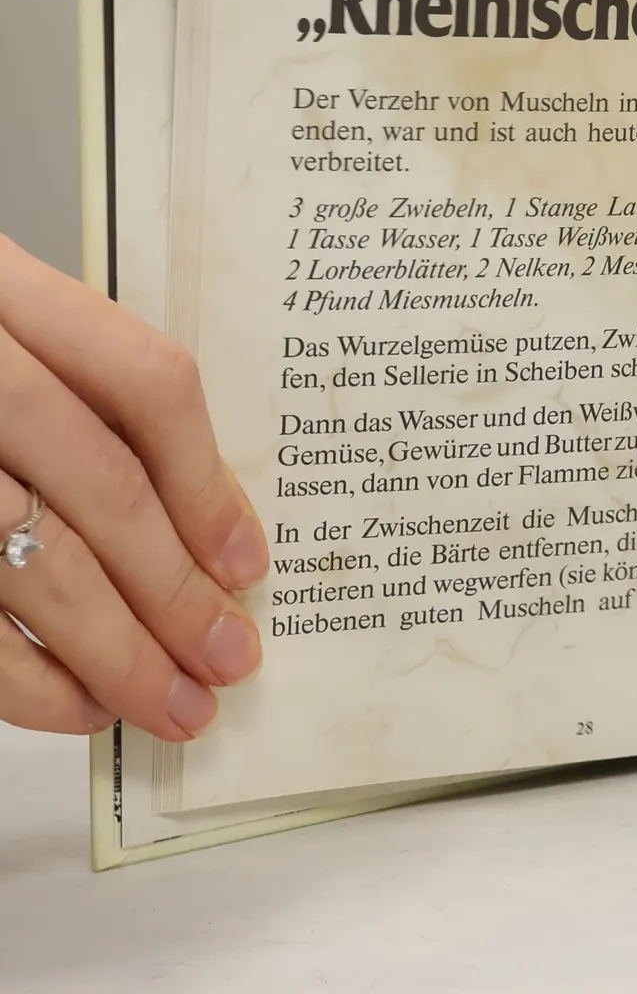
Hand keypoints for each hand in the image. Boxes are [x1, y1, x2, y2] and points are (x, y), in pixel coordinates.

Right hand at [0, 235, 267, 738]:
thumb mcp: (0, 324)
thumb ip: (75, 387)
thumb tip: (200, 510)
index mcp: (4, 295)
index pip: (144, 382)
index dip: (205, 478)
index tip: (247, 558)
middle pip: (100, 486)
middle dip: (175, 588)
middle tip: (229, 656)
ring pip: (35, 565)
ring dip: (116, 652)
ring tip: (172, 703)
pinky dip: (27, 680)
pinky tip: (79, 706)